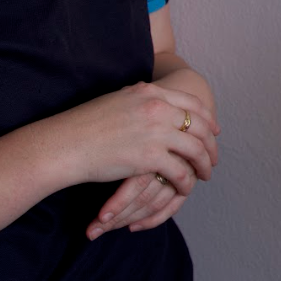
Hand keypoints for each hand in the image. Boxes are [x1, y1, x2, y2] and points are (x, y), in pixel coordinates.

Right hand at [39, 82, 219, 239]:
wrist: (66, 143)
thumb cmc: (85, 125)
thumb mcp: (118, 99)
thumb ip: (140, 99)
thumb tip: (151, 97)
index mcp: (151, 92)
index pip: (192, 104)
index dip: (207, 119)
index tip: (214, 131)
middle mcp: (158, 108)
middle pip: (200, 126)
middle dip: (211, 144)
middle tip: (213, 158)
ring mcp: (156, 132)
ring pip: (195, 150)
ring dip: (204, 164)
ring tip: (205, 174)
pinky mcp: (150, 157)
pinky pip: (180, 171)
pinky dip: (186, 181)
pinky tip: (186, 187)